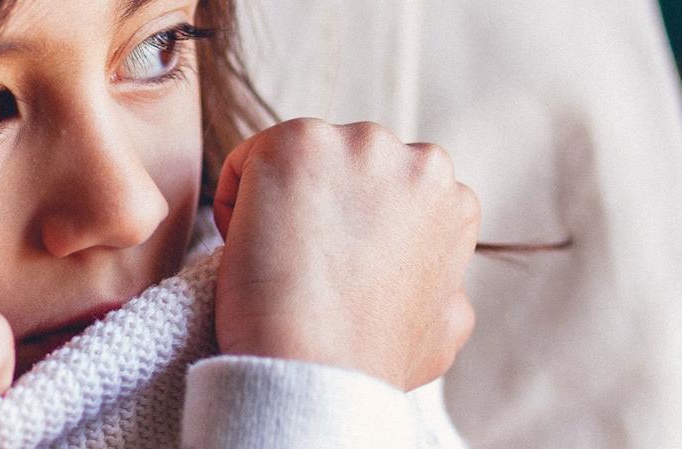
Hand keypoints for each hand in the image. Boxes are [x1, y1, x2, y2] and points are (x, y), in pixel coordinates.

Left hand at [213, 118, 478, 389]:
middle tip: (299, 266)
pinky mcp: (296, 143)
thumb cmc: (370, 362)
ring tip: (276, 261)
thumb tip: (444, 284)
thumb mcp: (444, 326)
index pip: (387, 192)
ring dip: (279, 202)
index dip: (351, 234)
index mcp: (452, 199)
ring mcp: (356, 144)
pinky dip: (236, 203)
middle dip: (319, 206)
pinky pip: (247, 162)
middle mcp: (415, 159)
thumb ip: (447, 286)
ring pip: (298, 161)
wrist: (316, 367)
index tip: (332, 272)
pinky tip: (246, 248)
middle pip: (343, 167)